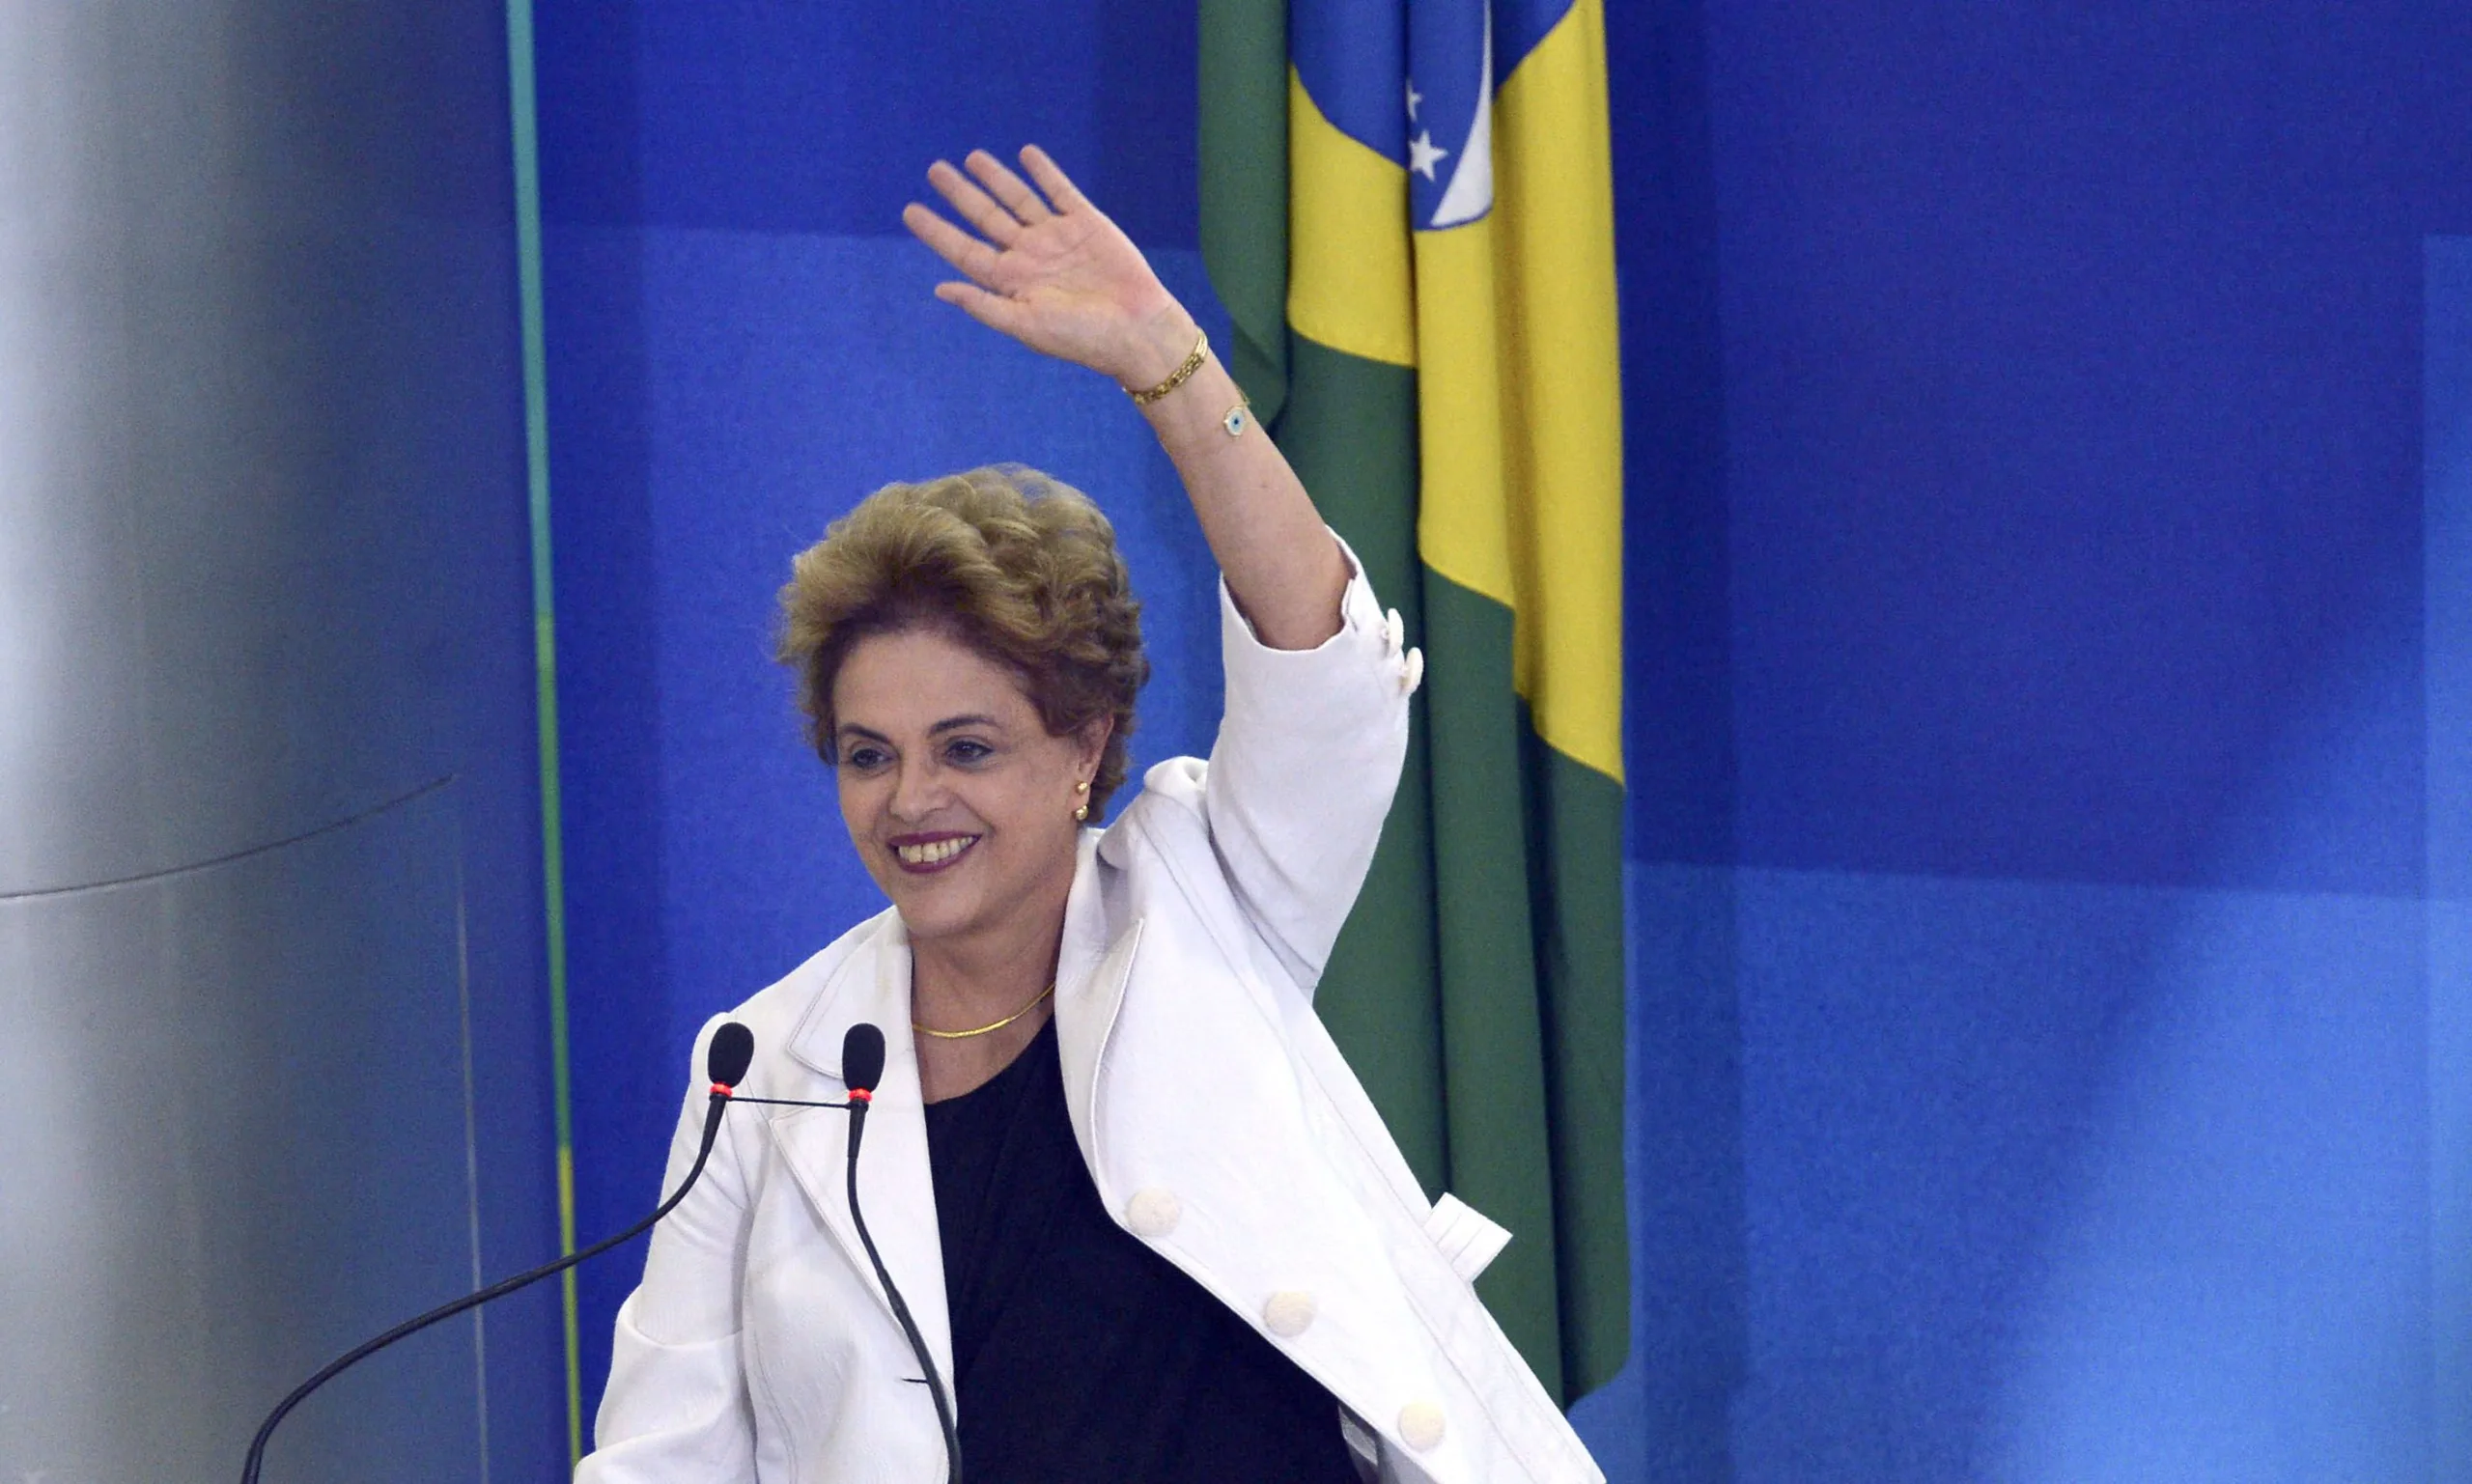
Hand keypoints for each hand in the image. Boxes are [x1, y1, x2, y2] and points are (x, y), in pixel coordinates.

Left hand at [902, 147, 1195, 389]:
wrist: (1138, 330)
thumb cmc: (1082, 338)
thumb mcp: (1028, 327)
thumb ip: (985, 306)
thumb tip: (940, 289)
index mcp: (1011, 282)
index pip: (965, 250)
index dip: (937, 231)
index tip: (909, 211)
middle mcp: (1029, 256)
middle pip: (986, 217)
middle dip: (960, 194)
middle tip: (934, 170)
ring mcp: (1057, 237)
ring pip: (1018, 199)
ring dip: (996, 178)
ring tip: (971, 158)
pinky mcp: (1086, 223)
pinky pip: (1059, 192)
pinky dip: (1044, 173)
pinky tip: (1026, 154)